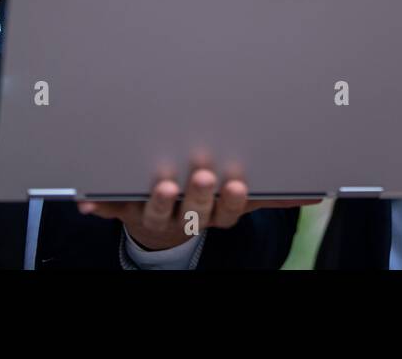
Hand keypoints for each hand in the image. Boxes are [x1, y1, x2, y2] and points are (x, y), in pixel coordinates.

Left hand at [77, 167, 317, 252]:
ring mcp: (153, 213)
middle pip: (194, 210)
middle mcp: (185, 216)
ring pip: (155, 210)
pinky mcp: (123, 208)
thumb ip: (273, 193)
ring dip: (157, 199)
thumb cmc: (207, 201)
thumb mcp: (240, 198)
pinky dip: (98, 204)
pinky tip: (85, 200)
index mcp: (214, 212)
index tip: (238, 183)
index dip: (232, 199)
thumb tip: (315, 193)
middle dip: (199, 194)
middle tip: (204, 174)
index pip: (228, 209)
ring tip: (162, 183)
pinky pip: (109, 208)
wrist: (164, 228)